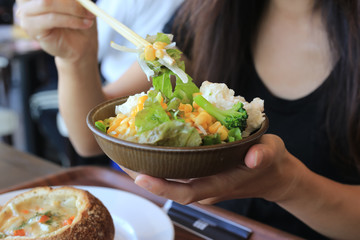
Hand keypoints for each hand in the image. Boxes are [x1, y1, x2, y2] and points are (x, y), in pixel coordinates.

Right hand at [16, 0, 96, 61]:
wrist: (81, 45)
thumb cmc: (79, 21)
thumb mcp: (79, 2)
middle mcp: (26, 0)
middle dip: (70, 0)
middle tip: (88, 4)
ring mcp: (25, 12)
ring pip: (47, 3)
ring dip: (73, 9)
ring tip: (89, 17)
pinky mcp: (31, 27)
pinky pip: (52, 19)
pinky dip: (71, 20)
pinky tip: (84, 24)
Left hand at [123, 134, 304, 204]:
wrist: (273, 174)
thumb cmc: (272, 161)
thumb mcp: (273, 152)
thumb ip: (264, 154)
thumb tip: (253, 157)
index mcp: (220, 182)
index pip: (187, 191)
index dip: (163, 187)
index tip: (140, 176)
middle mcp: (206, 186)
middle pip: (171, 187)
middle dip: (144, 177)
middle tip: (121, 159)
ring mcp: (203, 181)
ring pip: (171, 179)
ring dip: (148, 170)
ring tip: (127, 153)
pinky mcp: (202, 174)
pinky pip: (177, 172)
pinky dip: (161, 163)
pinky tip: (150, 148)